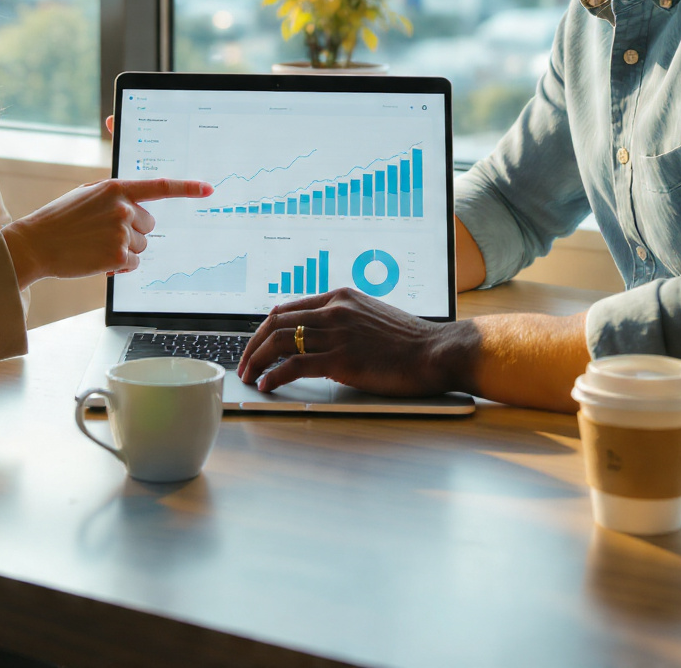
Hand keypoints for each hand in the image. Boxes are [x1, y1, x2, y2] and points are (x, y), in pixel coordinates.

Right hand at [3, 177, 211, 287]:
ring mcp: (122, 231)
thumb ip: (113, 194)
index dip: (187, 188)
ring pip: (141, 246)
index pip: (159, 186)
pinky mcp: (118, 254)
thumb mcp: (87, 195)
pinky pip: (132, 264)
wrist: (35, 243)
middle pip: (148, 224)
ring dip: (124, 250)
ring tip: (96, 246)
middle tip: (103, 233)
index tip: (207, 189)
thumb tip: (135, 201)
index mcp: (116, 187)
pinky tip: (97, 259)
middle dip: (131, 231)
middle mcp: (123, 207)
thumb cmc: (60, 219)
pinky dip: (119, 266)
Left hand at [237, 287, 476, 396]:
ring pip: (279, 341)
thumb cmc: (410, 340)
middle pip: (276, 323)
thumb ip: (345, 320)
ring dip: (257, 360)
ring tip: (248, 376)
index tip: (256, 344)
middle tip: (243, 364)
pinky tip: (267, 385)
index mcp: (340, 296)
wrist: (437, 350)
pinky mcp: (341, 359)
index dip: (265, 328)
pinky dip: (274, 375)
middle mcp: (333, 309)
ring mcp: (336, 333)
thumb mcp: (371, 316)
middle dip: (253, 344)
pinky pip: (294, 365)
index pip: (288, 308)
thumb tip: (322, 335)